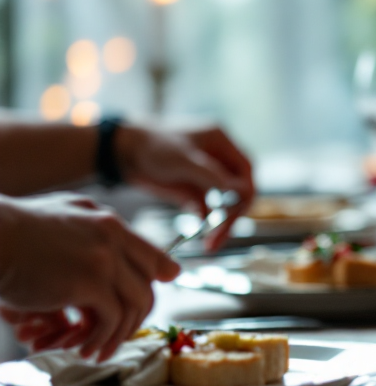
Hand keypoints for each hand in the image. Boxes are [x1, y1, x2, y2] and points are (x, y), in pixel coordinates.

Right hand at [0, 195, 179, 359]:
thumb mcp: (64, 216)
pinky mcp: (90, 281)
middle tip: (118, 335)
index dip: (158, 279)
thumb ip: (96, 233)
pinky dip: (101, 338)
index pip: (150, 255)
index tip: (155, 296)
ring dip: (119, 334)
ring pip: (135, 305)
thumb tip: (119, 258)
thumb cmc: (14, 232)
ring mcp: (104, 258)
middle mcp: (113, 237)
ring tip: (98, 350)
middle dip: (136, 317)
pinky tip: (84, 349)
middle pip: (146, 284)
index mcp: (108, 222)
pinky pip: (111, 318)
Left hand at [115, 125, 255, 250]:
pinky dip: (206, 223)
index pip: (245, 170)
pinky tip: (200, 236)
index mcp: (221, 142)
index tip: (235, 212)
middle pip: (238, 190)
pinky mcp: (193, 190)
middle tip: (220, 236)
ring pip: (225, 203)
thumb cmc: (151, 145)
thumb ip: (212, 175)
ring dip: (221, 224)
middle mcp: (218, 158)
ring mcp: (206, 176)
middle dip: (232, 215)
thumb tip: (241, 191)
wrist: (121, 151)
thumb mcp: (183, 159)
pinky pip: (207, 209)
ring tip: (211, 244)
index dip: (244, 192)